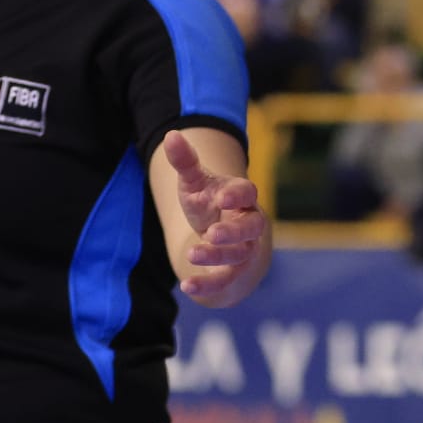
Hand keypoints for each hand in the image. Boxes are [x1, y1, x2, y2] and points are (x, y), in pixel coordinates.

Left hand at [162, 130, 267, 299]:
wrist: (221, 238)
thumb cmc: (209, 205)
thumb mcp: (195, 183)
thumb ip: (185, 161)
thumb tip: (171, 134)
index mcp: (241, 198)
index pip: (247, 193)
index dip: (237, 195)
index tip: (223, 197)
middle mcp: (248, 224)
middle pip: (251, 228)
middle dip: (233, 232)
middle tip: (212, 233)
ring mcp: (243, 250)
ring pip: (239, 256)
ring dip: (217, 257)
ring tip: (191, 255)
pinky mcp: (232, 273)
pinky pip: (225, 281)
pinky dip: (208, 286)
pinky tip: (187, 287)